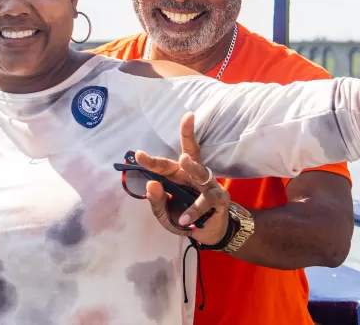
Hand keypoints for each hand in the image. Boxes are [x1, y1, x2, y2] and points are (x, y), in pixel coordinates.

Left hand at [132, 112, 232, 245]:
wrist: (206, 234)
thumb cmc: (182, 217)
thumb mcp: (164, 213)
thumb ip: (156, 200)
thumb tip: (151, 183)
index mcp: (177, 175)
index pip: (163, 165)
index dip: (151, 160)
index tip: (138, 154)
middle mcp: (193, 175)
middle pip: (190, 154)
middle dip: (188, 137)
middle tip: (184, 125)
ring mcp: (209, 184)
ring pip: (201, 172)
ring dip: (192, 166)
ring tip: (183, 159)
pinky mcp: (220, 198)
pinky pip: (207, 200)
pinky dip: (195, 209)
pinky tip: (184, 219)